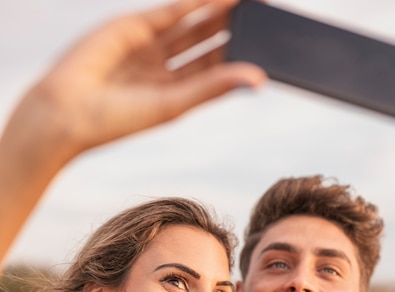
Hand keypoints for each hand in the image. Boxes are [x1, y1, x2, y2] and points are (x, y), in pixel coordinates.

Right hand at [33, 0, 265, 155]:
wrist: (66, 110)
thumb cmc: (116, 120)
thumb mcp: (174, 105)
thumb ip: (213, 87)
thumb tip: (256, 78)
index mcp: (176, 94)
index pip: (215, 70)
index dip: (241, 56)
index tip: (271, 47)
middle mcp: (166, 69)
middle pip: (208, 43)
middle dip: (234, 29)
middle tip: (266, 15)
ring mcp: (150, 46)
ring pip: (193, 23)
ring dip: (219, 10)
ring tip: (249, 2)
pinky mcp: (134, 25)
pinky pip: (172, 9)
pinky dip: (196, 1)